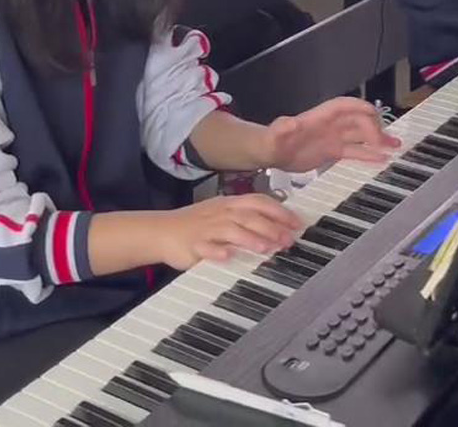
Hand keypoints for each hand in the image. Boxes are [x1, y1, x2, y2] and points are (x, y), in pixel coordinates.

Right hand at [157, 194, 301, 269]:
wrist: (161, 230)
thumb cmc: (195, 225)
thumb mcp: (222, 215)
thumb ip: (248, 218)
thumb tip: (279, 226)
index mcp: (228, 204)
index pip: (258, 201)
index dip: (279, 211)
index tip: (297, 223)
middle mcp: (219, 214)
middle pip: (248, 216)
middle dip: (270, 227)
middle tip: (287, 240)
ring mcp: (206, 229)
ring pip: (230, 230)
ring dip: (249, 238)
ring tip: (264, 248)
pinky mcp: (193, 245)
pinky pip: (205, 247)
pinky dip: (217, 251)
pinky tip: (227, 256)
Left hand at [261, 97, 400, 173]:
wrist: (270, 154)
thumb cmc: (272, 141)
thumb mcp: (276, 135)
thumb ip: (283, 128)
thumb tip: (290, 123)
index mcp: (318, 118)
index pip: (342, 106)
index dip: (358, 106)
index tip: (373, 113)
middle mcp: (329, 126)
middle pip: (357, 120)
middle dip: (372, 127)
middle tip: (382, 142)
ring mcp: (332, 138)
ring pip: (360, 136)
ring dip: (378, 139)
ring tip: (395, 145)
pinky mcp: (333, 151)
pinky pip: (355, 151)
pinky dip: (369, 154)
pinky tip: (382, 159)